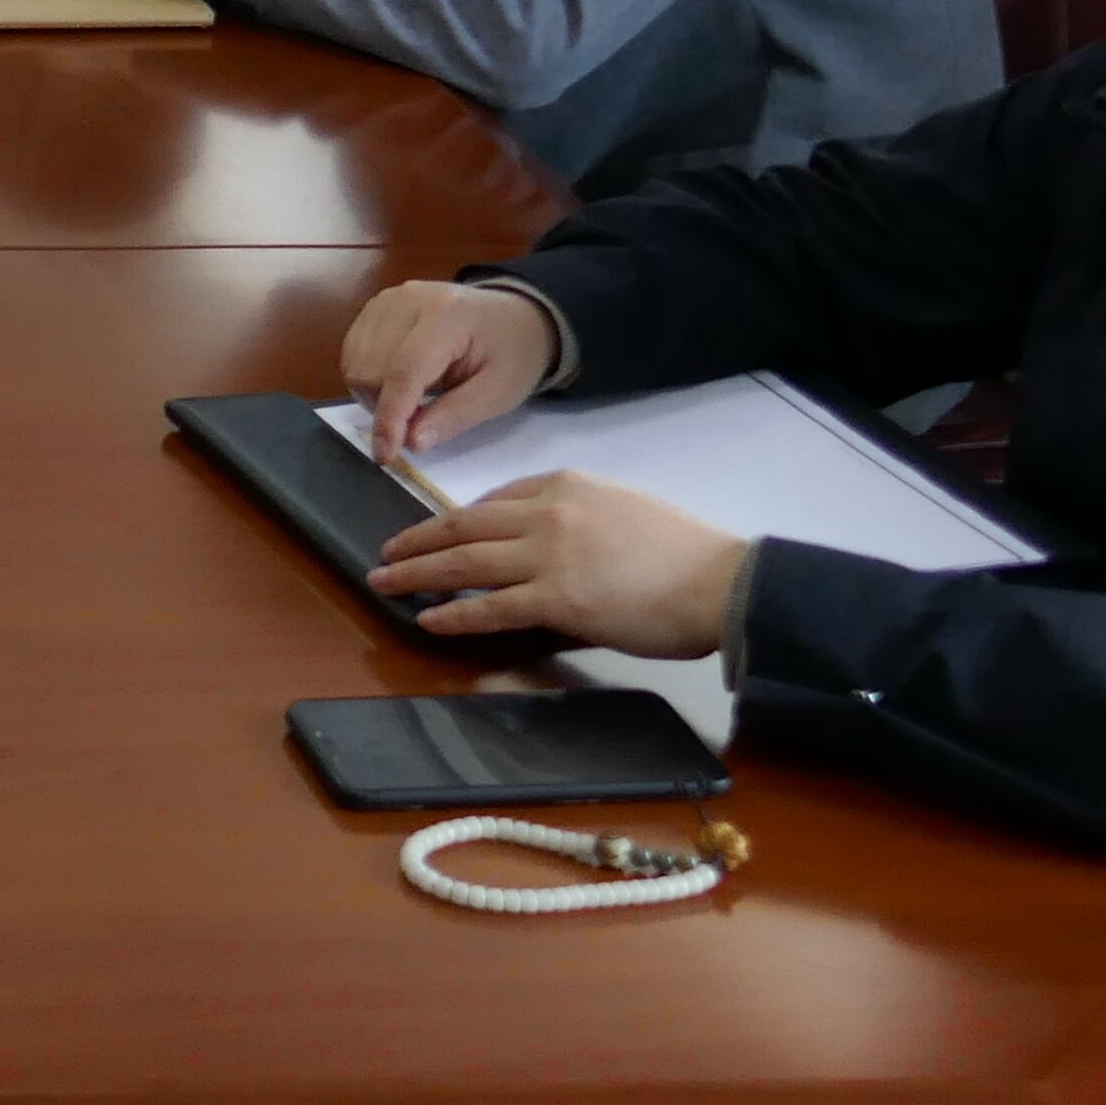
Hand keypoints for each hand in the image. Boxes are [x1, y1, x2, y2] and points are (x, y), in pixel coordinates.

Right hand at [339, 281, 559, 461]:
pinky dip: (367, 377)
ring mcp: (388, 299)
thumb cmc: (512, 355)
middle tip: (420, 418)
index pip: (404, 370)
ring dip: (374, 395)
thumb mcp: (498, 394)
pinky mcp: (376, 306)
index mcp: (447, 316)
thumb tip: (411, 442)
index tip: (385, 455)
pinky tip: (397, 380)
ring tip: (413, 397)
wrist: (515, 316)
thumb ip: (454, 417)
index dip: (390, 417)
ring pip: (354, 363)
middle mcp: (408, 299)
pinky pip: (352, 352)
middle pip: (370, 369)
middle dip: (385, 407)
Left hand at [369, 473, 750, 658]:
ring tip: (385, 582)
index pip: (495, 498)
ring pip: (465, 563)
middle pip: (464, 526)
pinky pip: (490, 608)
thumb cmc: (683, 553)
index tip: (434, 532)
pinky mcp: (558, 600)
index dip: (455, 519)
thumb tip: (542, 545)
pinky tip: (428, 619)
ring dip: (418, 573)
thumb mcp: (622, 509)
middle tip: (385, 552)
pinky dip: (454, 614)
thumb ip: (576, 516)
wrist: (720, 582)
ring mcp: (550, 555)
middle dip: (417, 540)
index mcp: (566, 485)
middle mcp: (549, 513)